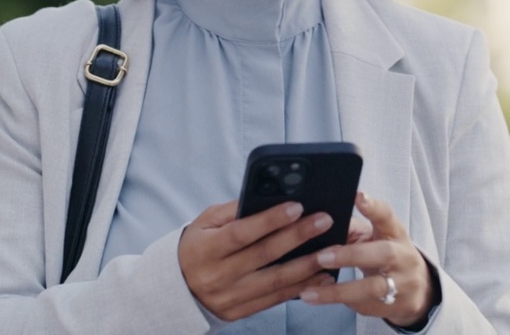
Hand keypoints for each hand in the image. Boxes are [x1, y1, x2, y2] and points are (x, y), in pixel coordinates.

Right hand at [177, 199, 335, 320]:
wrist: (178, 287)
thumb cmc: (198, 246)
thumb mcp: (206, 223)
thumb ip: (235, 210)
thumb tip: (270, 197)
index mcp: (206, 249)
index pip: (241, 233)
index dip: (269, 220)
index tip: (297, 206)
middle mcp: (218, 275)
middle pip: (263, 255)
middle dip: (297, 236)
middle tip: (324, 220)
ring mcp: (230, 296)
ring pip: (275, 281)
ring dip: (307, 265)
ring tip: (332, 250)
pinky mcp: (240, 312)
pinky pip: (276, 300)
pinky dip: (302, 287)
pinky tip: (322, 276)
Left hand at [299, 192, 435, 327]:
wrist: (417, 289)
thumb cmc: (386, 253)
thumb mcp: (377, 237)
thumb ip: (354, 229)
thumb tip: (320, 223)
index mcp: (395, 233)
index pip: (387, 216)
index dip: (373, 207)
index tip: (357, 196)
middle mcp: (403, 257)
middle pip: (383, 253)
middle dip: (351, 255)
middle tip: (322, 257)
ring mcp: (402, 284)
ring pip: (371, 288)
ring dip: (338, 291)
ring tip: (309, 293)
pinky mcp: (393, 306)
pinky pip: (364, 306)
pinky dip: (341, 302)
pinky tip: (320, 300)